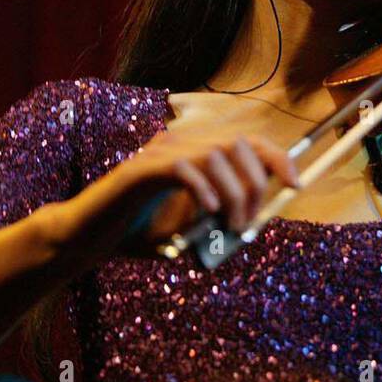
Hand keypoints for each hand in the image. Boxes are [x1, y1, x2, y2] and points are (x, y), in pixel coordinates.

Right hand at [59, 129, 298, 258]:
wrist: (85, 240)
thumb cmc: (134, 234)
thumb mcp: (184, 230)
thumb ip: (215, 223)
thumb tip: (251, 223)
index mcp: (192, 153)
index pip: (246, 142)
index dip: (277, 158)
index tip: (296, 183)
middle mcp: (177, 145)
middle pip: (237, 145)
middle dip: (255, 184)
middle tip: (248, 222)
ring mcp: (157, 154)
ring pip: (216, 154)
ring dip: (234, 193)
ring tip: (231, 226)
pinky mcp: (139, 170)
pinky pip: (183, 168)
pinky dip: (203, 189)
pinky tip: (208, 212)